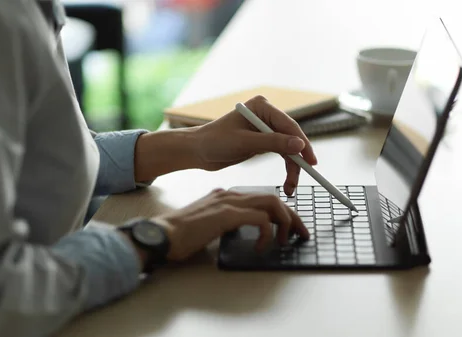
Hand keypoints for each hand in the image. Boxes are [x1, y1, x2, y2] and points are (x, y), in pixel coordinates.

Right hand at [151, 188, 309, 260]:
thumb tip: (242, 230)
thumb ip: (225, 222)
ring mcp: (229, 203)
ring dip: (285, 223)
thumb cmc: (180, 235)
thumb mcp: (208, 225)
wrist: (161, 235)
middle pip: (273, 198)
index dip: (282, 213)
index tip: (291, 228)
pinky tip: (261, 247)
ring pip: (272, 204)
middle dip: (292, 217)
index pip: (263, 198)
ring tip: (284, 241)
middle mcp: (230, 195)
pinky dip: (267, 234)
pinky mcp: (227, 215)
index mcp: (226, 196)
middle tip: (301, 234)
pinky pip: (261, 220)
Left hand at [194, 95, 317, 194]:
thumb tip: (300, 145)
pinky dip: (286, 168)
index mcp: (262, 106)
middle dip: (298, 159)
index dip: (302, 143)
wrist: (197, 152)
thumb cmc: (214, 141)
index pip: (288, 125)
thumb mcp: (244, 143)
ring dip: (292, 168)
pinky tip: (288, 182)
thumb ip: (273, 143)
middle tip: (304, 177)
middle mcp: (266, 115)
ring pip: (289, 149)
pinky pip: (281, 154)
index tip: (311, 160)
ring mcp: (266, 128)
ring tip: (291, 186)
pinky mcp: (263, 141)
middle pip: (292, 138)